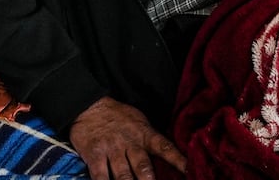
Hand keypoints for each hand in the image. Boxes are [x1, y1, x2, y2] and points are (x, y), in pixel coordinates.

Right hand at [69, 96, 185, 179]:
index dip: (178, 160)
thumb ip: (151, 140)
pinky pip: (100, 176)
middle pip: (143, 168)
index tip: (190, 171)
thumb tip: (167, 160)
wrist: (88, 105)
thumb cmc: (119, 117)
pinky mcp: (94, 155)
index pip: (165, 148)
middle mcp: (129, 144)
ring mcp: (111, 150)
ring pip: (123, 176)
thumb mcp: (140, 122)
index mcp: (144, 135)